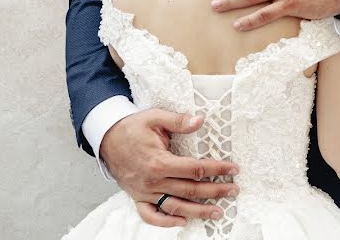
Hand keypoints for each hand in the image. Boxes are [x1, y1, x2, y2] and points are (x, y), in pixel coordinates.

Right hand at [101, 109, 239, 226]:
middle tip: (233, 190)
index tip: (232, 169)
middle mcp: (153, 181)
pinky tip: (182, 221)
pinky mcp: (137, 197)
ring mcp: (145, 192)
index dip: (217, 169)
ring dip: (198, 211)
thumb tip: (200, 120)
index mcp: (159, 162)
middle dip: (215, 191)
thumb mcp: (155, 117)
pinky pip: (151, 216)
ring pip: (176, 206)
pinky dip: (166, 222)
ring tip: (217, 212)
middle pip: (190, 190)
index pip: (196, 169)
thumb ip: (179, 121)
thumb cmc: (132, 128)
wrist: (106, 138)